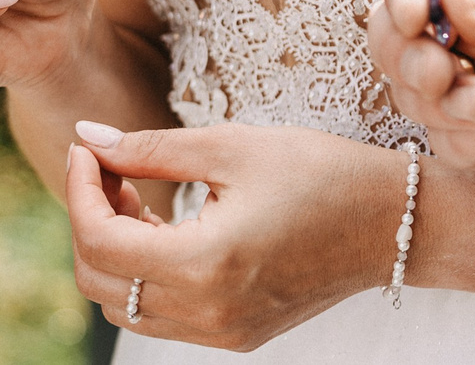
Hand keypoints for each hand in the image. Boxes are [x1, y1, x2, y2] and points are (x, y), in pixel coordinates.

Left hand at [64, 122, 393, 347]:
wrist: (394, 222)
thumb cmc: (321, 172)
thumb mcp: (234, 146)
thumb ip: (151, 148)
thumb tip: (87, 139)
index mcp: (205, 264)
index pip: (100, 241)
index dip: (80, 190)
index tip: (88, 149)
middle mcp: (207, 313)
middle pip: (99, 282)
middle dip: (89, 219)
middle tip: (110, 167)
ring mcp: (221, 332)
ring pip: (123, 306)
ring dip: (113, 250)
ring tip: (138, 196)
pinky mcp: (235, 336)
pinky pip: (160, 316)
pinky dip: (144, 274)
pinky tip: (167, 228)